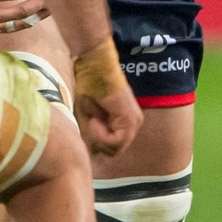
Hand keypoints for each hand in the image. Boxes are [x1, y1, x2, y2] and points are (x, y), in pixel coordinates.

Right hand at [70, 41, 141, 156]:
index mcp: (124, 123)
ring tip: (93, 119)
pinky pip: (116, 142)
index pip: (111, 148)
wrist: (95, 66)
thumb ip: (92, 135)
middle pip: (113, 151)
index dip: (96, 142)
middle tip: (91, 122)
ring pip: (114, 149)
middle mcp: (132, 125)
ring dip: (98, 137)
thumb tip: (91, 155)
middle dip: (97, 141)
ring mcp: (134, 122)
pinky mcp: (131, 120)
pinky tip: (95, 120)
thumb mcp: (88, 116)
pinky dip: (101, 135)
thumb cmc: (88, 86)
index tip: (89, 123)